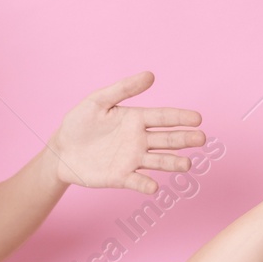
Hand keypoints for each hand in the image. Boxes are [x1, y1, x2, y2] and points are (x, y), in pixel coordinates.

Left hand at [46, 71, 205, 194]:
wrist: (61, 150)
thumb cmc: (79, 122)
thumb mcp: (98, 100)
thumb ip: (123, 88)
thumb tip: (151, 75)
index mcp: (136, 119)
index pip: (164, 117)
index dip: (181, 117)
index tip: (197, 118)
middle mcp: (139, 140)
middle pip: (167, 139)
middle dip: (185, 139)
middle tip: (201, 138)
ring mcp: (132, 160)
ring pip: (159, 161)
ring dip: (173, 163)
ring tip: (187, 164)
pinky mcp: (121, 178)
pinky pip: (138, 181)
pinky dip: (146, 185)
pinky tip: (153, 186)